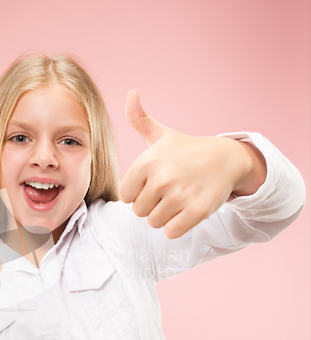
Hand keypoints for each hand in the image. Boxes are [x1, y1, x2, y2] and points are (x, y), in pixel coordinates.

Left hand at [119, 89, 264, 238]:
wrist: (227, 158)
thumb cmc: (186, 150)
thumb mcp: (161, 135)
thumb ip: (139, 120)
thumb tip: (131, 93)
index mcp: (147, 162)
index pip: (126, 196)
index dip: (138, 193)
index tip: (152, 183)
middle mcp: (162, 178)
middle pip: (139, 211)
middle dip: (151, 205)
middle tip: (168, 192)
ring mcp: (180, 195)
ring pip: (154, 222)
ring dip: (165, 216)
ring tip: (178, 199)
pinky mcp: (197, 211)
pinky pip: (171, 232)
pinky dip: (177, 226)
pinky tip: (186, 211)